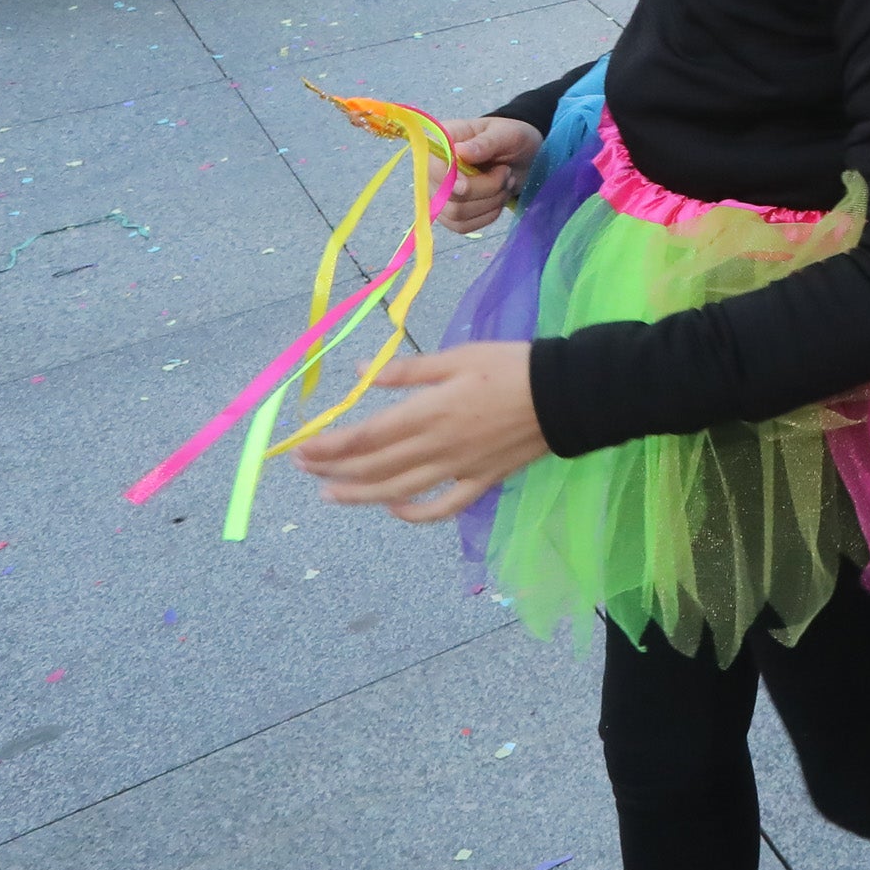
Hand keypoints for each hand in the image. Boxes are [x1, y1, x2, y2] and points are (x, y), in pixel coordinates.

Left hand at [294, 343, 547, 520]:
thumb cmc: (512, 366)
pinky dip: (417, 514)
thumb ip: (410, 371)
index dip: (331, 446)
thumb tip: (365, 375)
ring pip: (400, 491)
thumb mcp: (460, 355)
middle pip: (375, 467)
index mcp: (429, 413)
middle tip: (304, 469)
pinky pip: (444, 506)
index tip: (302, 448)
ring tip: (331, 496)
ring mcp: (458, 469)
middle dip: (334, 469)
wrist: (567, 395)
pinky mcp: (481, 481)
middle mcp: (437, 447)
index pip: (367, 436)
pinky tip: (396, 510)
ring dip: (361, 495)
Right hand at [438, 115, 540, 234]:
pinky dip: (488, 215)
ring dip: (490, 202)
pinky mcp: (451, 213)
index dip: (449, 180)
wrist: (523, 157)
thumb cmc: (511, 139)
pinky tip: (499, 198)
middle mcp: (434, 170)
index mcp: (440, 142)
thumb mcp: (505, 134)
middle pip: (446, 197)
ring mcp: (440, 193)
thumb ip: (484, 143)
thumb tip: (461, 151)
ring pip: (456, 215)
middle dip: (485, 189)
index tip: (468, 183)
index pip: (432, 168)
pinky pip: (463, 226)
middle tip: (506, 173)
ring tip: (506, 183)